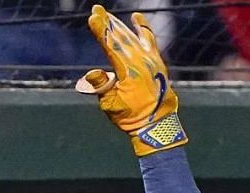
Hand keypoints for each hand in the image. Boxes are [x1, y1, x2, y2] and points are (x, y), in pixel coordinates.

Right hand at [77, 6, 186, 155]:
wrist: (157, 123)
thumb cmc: (131, 116)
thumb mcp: (111, 105)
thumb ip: (102, 87)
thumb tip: (92, 73)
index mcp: (128, 71)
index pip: (112, 45)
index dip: (101, 30)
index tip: (93, 17)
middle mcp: (141, 61)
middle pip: (121, 36)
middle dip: (108, 22)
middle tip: (96, 9)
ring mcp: (151, 59)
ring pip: (132, 36)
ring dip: (119, 24)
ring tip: (107, 14)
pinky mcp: (156, 61)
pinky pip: (149, 40)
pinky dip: (142, 28)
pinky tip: (136, 18)